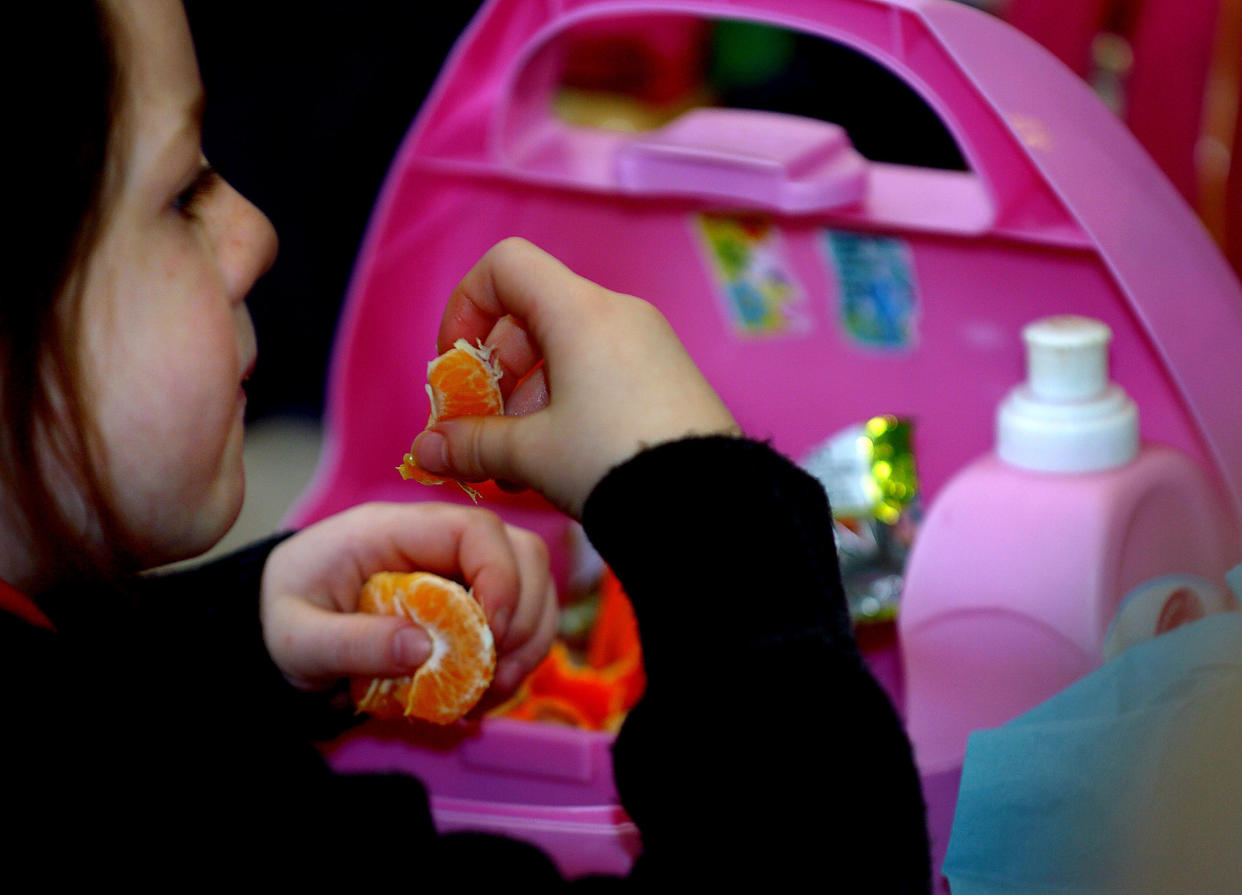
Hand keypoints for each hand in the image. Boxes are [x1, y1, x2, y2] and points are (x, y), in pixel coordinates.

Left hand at [260, 501, 557, 697]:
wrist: (267, 625)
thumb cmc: (279, 618)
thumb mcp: (298, 639)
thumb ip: (353, 643)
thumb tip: (423, 650)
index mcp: (393, 530)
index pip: (475, 529)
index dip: (500, 577)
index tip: (492, 633)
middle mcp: (436, 541)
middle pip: (521, 552)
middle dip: (525, 614)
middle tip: (496, 671)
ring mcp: (456, 569)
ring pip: (531, 584)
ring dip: (528, 639)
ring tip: (492, 688)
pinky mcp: (466, 600)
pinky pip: (517, 618)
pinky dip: (515, 657)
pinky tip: (484, 692)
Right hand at [411, 238, 739, 517]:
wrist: (714, 505)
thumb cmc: (616, 464)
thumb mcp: (531, 455)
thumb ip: (471, 443)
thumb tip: (427, 449)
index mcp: (581, 312)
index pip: (506, 265)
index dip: (466, 306)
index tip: (457, 365)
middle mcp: (618, 314)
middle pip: (532, 314)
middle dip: (496, 373)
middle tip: (485, 430)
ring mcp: (649, 345)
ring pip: (566, 351)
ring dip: (529, 402)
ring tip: (520, 467)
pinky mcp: (669, 378)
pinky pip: (601, 373)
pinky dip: (568, 406)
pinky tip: (562, 465)